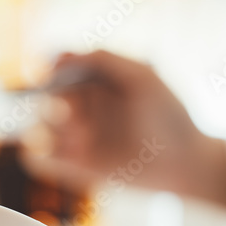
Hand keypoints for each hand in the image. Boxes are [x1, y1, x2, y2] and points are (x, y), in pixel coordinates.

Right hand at [27, 50, 225, 208]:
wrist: (185, 161)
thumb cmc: (169, 115)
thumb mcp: (142, 76)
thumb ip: (104, 59)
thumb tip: (61, 57)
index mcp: (95, 83)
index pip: (58, 70)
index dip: (52, 70)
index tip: (53, 73)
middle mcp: (83, 109)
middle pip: (46, 100)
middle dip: (58, 104)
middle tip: (77, 114)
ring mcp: (78, 139)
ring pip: (39, 130)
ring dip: (51, 132)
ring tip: (82, 140)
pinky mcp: (78, 168)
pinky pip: (45, 162)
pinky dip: (40, 158)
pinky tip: (59, 155)